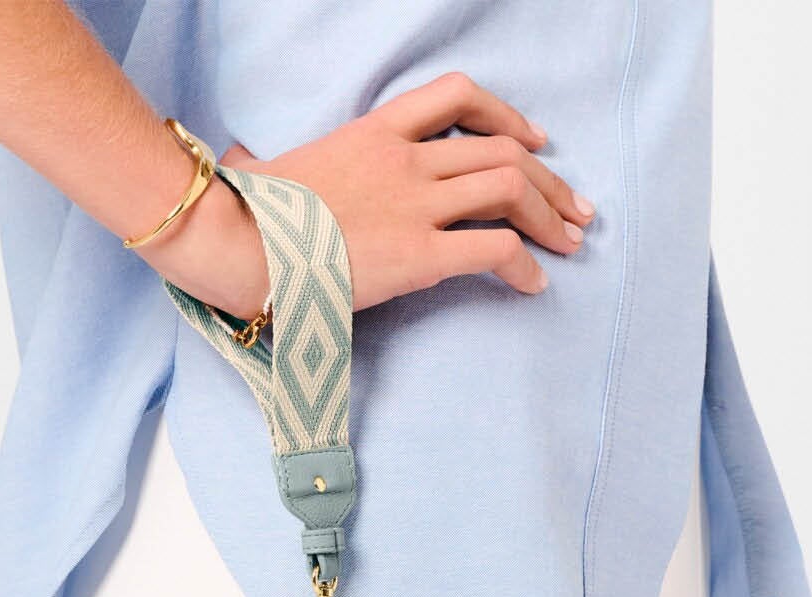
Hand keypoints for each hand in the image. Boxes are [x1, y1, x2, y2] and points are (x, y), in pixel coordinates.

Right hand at [143, 72, 593, 318]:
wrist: (236, 243)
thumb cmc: (246, 218)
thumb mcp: (279, 172)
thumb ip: (297, 169)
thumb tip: (254, 169)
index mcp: (373, 132)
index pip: (457, 99)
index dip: (507, 117)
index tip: (534, 143)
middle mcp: (404, 158)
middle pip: (501, 150)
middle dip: (549, 181)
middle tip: (575, 209)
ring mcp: (415, 203)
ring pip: (510, 189)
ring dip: (550, 216)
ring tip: (569, 243)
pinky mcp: (420, 253)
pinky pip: (495, 248)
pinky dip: (525, 263)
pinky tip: (534, 283)